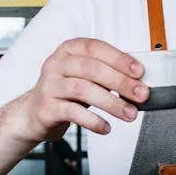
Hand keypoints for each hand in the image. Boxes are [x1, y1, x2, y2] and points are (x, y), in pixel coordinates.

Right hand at [12, 37, 147, 140]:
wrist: (34, 113)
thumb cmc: (65, 92)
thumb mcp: (84, 76)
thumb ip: (106, 74)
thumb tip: (138, 82)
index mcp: (68, 50)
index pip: (95, 48)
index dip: (119, 58)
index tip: (139, 71)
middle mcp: (56, 64)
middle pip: (91, 68)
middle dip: (120, 82)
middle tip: (141, 95)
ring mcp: (49, 86)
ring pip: (83, 90)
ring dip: (111, 103)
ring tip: (129, 114)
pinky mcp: (46, 108)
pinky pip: (73, 113)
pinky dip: (93, 121)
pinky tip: (106, 127)